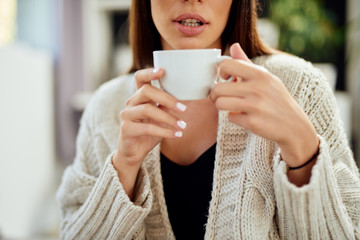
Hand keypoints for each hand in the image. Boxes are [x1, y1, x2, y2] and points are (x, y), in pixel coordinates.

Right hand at [113, 68, 186, 197]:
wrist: (133, 152)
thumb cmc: (149, 132)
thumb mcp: (161, 117)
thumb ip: (168, 107)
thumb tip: (186, 100)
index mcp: (139, 96)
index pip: (139, 78)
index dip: (149, 72)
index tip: (163, 71)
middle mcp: (131, 103)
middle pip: (146, 91)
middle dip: (167, 98)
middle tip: (184, 109)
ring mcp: (127, 115)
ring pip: (147, 109)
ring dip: (168, 118)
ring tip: (183, 125)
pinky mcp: (126, 129)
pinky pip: (147, 128)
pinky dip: (164, 131)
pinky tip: (177, 135)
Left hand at [210, 43, 318, 168]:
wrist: (294, 125)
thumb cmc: (276, 99)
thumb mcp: (266, 78)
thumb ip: (246, 62)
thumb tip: (233, 46)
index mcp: (260, 74)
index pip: (226, 64)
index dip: (221, 72)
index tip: (226, 79)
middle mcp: (257, 88)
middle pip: (217, 88)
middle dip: (215, 94)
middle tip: (221, 97)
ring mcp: (255, 106)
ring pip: (219, 103)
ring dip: (221, 106)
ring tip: (229, 106)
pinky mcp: (253, 122)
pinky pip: (230, 117)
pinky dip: (235, 118)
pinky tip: (245, 116)